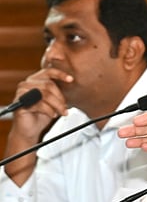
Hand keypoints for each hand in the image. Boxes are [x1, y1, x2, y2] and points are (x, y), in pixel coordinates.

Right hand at [3, 69, 73, 183]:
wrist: (31, 129)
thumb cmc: (42, 114)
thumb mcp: (54, 101)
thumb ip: (58, 92)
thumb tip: (71, 84)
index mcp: (35, 80)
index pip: (48, 72)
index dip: (60, 74)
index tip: (71, 79)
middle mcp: (26, 84)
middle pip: (49, 85)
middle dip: (60, 98)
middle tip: (65, 109)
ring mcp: (21, 93)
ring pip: (45, 94)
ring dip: (57, 105)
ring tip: (60, 113)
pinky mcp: (20, 104)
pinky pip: (40, 104)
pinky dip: (49, 111)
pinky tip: (52, 115)